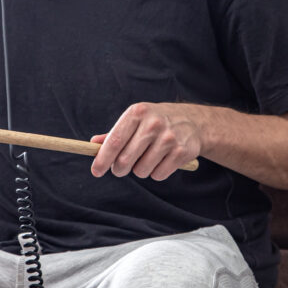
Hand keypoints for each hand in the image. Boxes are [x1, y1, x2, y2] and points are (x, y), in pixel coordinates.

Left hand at [90, 102, 204, 180]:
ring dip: (140, 170)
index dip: (102, 159)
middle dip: (119, 169)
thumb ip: (115, 133)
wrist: (193, 121)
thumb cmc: (157, 121)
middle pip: (125, 160)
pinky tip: (162, 160)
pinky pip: (158, 175)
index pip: (115, 140)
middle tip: (121, 168)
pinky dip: (157, 173)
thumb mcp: (136, 119)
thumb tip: (93, 144)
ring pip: (141, 171)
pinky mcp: (182, 152)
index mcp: (138, 113)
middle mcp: (153, 124)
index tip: (96, 171)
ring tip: (148, 158)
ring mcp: (169, 138)